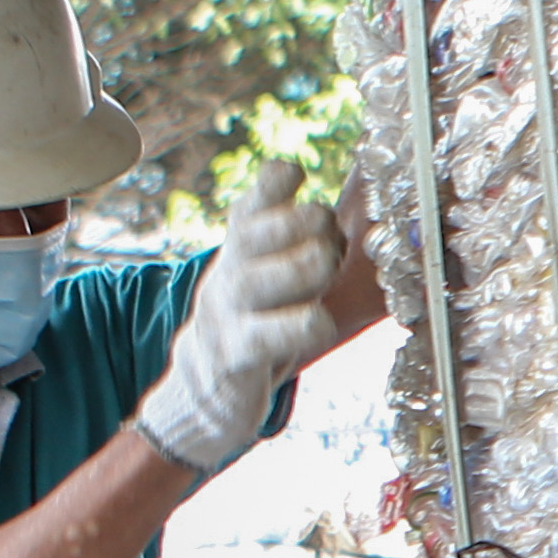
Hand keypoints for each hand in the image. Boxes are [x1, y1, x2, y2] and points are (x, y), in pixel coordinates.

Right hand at [137, 161, 349, 477]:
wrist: (208, 383)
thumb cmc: (260, 316)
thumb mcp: (271, 268)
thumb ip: (298, 238)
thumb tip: (349, 215)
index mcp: (240, 246)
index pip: (251, 202)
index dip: (275, 182)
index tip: (298, 175)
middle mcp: (228, 272)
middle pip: (257, 233)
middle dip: (305, 225)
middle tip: (333, 240)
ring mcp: (228, 313)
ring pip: (259, 278)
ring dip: (304, 266)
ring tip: (327, 270)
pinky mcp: (236, 354)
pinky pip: (271, 334)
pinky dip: (305, 324)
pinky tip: (320, 322)